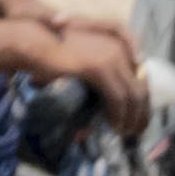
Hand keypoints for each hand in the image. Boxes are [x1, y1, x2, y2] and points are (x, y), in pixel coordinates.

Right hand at [22, 19, 145, 136]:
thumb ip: (97, 77)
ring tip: (125, 132)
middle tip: (136, 130)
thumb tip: (103, 102)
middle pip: (141, 86)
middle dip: (141, 112)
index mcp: (118, 44)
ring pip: (134, 94)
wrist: (33, 43)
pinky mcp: (99, 68)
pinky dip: (118, 115)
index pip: (140, 77)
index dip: (142, 100)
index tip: (137, 118)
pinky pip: (118, 97)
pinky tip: (114, 125)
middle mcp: (120, 48)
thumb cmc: (52, 52)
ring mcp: (111, 57)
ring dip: (132, 117)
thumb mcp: (82, 63)